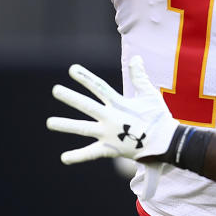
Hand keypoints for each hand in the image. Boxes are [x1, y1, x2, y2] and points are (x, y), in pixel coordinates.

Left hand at [47, 56, 177, 163]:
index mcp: (120, 103)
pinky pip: (91, 153)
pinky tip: (63, 158)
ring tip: (49, 123)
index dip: (85, 77)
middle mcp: (111, 117)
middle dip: (71, 97)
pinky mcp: (110, 149)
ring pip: (83, 129)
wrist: (166, 142)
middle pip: (87, 105)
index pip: (99, 87)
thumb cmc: (158, 118)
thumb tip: (136, 58)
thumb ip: (139, 77)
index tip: (72, 69)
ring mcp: (109, 134)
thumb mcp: (149, 95)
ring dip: (66, 125)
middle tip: (55, 90)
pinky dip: (78, 156)